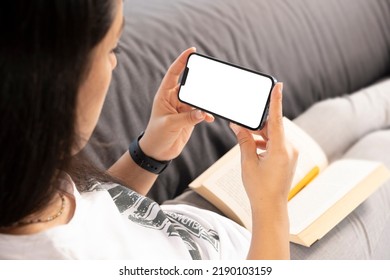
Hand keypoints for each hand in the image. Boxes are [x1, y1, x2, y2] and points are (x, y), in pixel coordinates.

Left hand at [140, 48, 213, 160]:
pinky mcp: (190, 118)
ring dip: (205, 101)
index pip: (173, 74)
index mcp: (165, 95)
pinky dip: (207, 114)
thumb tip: (203, 112)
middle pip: (190, 85)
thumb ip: (188, 118)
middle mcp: (174, 99)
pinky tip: (210, 118)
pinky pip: (201, 112)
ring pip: (198, 99)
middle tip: (211, 78)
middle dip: (200, 81)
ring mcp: (183, 108)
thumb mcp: (170, 125)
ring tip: (213, 102)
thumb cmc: (157, 135)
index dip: (182, 61)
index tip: (192, 51)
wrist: (158, 151)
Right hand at [230, 83, 297, 208]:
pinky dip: (264, 142)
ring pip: (274, 136)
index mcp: (280, 148)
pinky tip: (253, 147)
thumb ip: (244, 140)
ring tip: (245, 139)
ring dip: (260, 135)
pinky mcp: (288, 158)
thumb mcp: (248, 162)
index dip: (276, 101)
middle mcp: (289, 148)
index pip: (277, 119)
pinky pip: (276, 143)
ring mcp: (290, 154)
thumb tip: (238, 126)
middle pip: (273, 127)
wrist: (271, 207)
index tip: (279, 85)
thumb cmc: (259, 187)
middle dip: (257, 124)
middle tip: (241, 123)